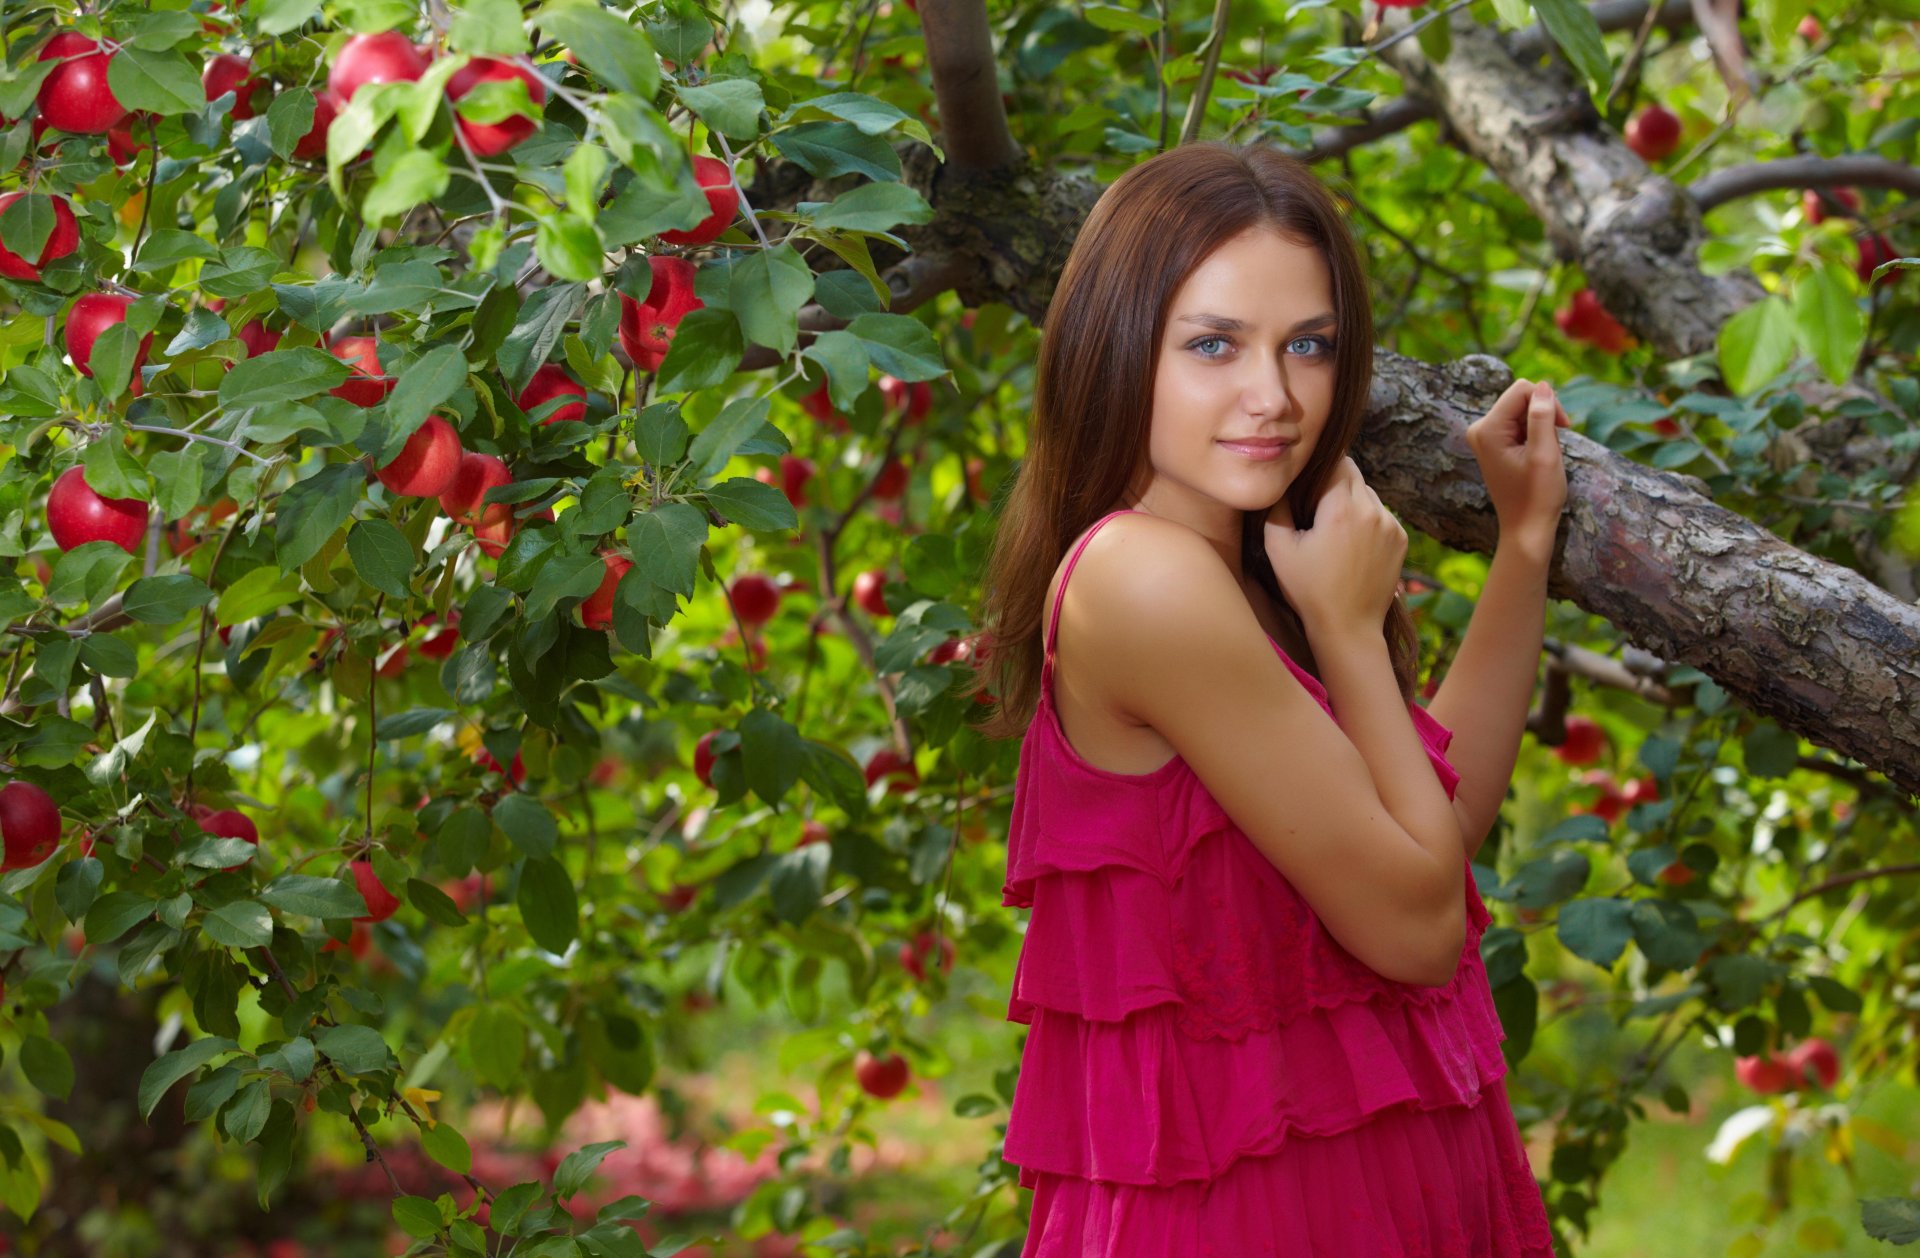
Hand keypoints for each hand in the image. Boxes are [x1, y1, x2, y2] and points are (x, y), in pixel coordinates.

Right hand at [1264, 456, 1406, 638]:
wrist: (1348, 627)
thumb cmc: (1309, 590)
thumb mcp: (1278, 549)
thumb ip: (1277, 507)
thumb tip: (1282, 483)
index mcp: (1342, 509)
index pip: (1336, 463)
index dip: (1318, 469)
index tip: (1306, 482)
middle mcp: (1372, 510)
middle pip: (1354, 475)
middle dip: (1334, 484)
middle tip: (1316, 508)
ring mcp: (1392, 524)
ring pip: (1368, 494)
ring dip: (1352, 502)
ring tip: (1335, 531)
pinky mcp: (1402, 538)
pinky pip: (1381, 514)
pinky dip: (1367, 520)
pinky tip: (1353, 544)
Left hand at [1467, 377, 1569, 558]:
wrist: (1526, 528)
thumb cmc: (1537, 496)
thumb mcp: (1545, 453)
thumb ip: (1542, 416)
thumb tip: (1542, 384)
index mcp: (1487, 430)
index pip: (1522, 390)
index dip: (1548, 402)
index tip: (1564, 426)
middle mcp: (1480, 429)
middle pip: (1520, 397)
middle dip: (1543, 414)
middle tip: (1554, 443)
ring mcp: (1484, 437)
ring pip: (1522, 410)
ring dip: (1541, 425)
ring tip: (1543, 453)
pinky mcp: (1493, 443)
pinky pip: (1519, 424)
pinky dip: (1535, 433)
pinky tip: (1537, 455)